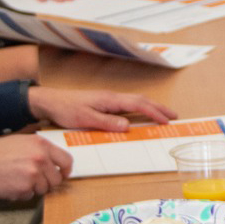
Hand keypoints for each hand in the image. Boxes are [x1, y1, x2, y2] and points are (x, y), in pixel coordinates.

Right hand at [0, 134, 73, 200]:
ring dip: (33, 188)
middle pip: (57, 179)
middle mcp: (40, 158)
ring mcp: (33, 174)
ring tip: (16, 179)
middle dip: (47, 183)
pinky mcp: (25, 188)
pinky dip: (21, 193)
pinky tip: (10, 184)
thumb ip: (40, 150)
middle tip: (32, 180)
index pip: (67, 160)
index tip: (63, 175)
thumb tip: (55, 163)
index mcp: (41, 145)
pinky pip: (30, 196)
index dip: (66, 171)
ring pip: (44, 189)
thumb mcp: (21, 142)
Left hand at [28, 86, 175, 130]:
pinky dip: (140, 109)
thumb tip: (128, 126)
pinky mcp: (104, 103)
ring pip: (135, 101)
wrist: (50, 102)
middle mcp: (111, 97)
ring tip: (163, 115)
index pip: (138, 104)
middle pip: (141, 100)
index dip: (154, 112)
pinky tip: (141, 115)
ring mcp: (108, 99)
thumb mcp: (85, 119)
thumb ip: (107, 122)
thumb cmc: (65, 110)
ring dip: (151, 107)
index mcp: (110, 99)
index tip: (166, 120)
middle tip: (174, 116)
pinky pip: (127, 105)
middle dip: (159, 107)